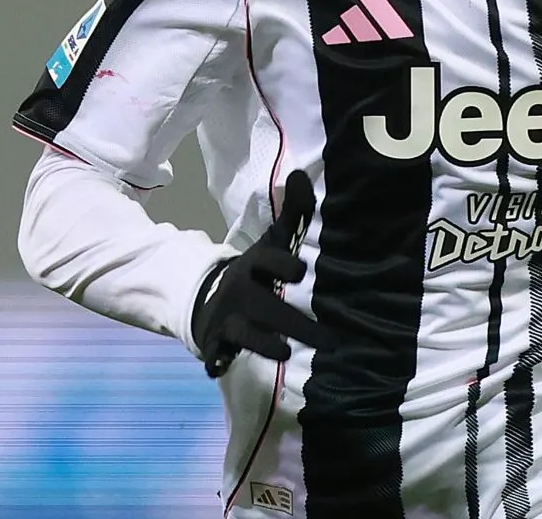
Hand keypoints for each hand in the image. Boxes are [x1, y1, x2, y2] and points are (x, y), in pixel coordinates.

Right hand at [191, 169, 324, 377]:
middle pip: (266, 306)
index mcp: (255, 265)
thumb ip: (292, 213)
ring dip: (263, 343)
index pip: (266, 262)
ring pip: (244, 333)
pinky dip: (216, 360)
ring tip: (284, 352)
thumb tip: (300, 173)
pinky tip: (219, 369)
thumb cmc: (256, 271)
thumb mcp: (272, 242)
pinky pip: (215, 352)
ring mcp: (228, 317)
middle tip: (330, 340)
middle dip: (295, 323)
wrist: (212, 294)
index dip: (281, 265)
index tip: (300, 271)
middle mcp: (241, 292)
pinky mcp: (217, 340)